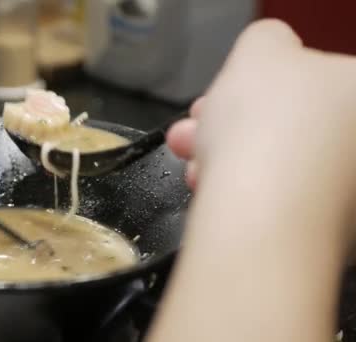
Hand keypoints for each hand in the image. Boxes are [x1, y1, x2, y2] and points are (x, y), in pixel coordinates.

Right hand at [150, 19, 355, 341]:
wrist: (261, 219)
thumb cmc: (268, 127)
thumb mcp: (260, 48)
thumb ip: (268, 41)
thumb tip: (269, 56)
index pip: (311, 75)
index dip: (258, 80)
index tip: (223, 92)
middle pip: (292, 121)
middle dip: (231, 120)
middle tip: (197, 125)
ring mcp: (349, 193)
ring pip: (278, 161)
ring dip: (226, 154)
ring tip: (191, 159)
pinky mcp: (325, 231)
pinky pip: (275, 197)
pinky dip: (241, 189)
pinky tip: (210, 186)